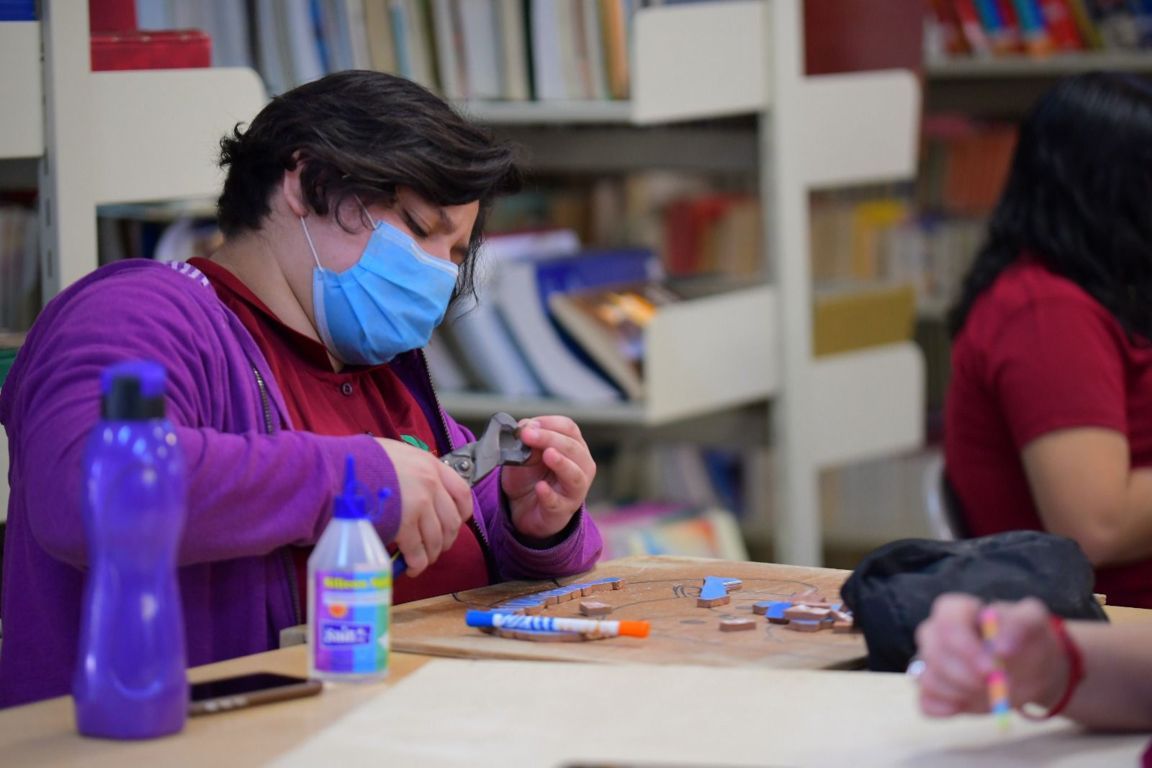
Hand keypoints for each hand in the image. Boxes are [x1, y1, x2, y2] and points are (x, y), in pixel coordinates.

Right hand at [373, 438, 472, 576]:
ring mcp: (419, 504)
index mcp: (430, 465)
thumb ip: (413, 472)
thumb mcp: (397, 455)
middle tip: (434, 548)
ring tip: (420, 560)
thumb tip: (417, 491)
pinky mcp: (404, 524)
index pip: (462, 493)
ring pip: (437, 540)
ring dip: (430, 555)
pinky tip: (410, 567)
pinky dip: (416, 564)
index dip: (462, 513)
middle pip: (452, 522)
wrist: (340, 467)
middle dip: (445, 540)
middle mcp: (430, 484)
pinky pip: (417, 552)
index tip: (455, 523)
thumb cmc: (362, 461)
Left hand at [500, 416, 595, 539]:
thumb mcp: (523, 454)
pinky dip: (549, 494)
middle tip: (528, 435)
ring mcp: (574, 490)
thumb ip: (526, 440)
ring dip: (561, 463)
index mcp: (573, 447)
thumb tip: (527, 427)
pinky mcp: (562, 511)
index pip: (569, 428)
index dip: (549, 423)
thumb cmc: (529, 477)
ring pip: (575, 475)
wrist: (522, 509)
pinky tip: (540, 487)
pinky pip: (558, 502)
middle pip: (573, 448)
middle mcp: (581, 466)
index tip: (528, 425)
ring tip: (548, 454)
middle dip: (550, 438)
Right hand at [914, 594, 1067, 717]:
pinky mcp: (934, 690)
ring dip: (960, 692)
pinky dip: (946, 709)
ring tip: (989, 692)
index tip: (990, 668)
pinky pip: (926, 702)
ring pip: (927, 678)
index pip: (946, 618)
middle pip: (932, 650)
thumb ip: (1020, 624)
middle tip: (994, 686)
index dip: (963, 643)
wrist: (1032, 669)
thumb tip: (1001, 647)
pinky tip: (967, 705)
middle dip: (963, 674)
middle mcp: (937, 633)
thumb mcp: (1033, 622)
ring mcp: (932, 663)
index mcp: (957, 611)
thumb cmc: (1028, 640)